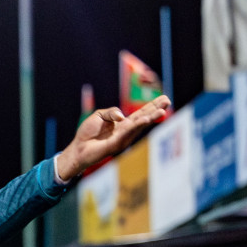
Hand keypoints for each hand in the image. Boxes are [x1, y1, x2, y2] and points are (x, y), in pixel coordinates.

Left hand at [54, 95, 170, 179]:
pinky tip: (146, 120)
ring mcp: (123, 138)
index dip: (152, 106)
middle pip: (144, 118)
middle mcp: (126, 131)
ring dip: (151, 118)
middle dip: (156, 110)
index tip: (164, 98)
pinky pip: (128, 133)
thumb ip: (112, 112)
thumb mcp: (99, 115)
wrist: (78, 148)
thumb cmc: (87, 133)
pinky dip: (138, 126)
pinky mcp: (117, 144)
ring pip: (139, 126)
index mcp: (123, 123)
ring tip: (162, 111)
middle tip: (168, 101)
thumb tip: (122, 116)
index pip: (141, 113)